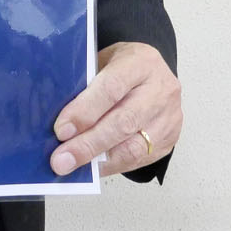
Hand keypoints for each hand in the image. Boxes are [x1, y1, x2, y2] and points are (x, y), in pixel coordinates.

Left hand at [49, 41, 180, 176]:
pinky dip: (111, 165)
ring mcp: (168, 117)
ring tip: (73, 167)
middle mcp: (160, 89)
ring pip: (133, 147)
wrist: (155, 73)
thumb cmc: (122, 67)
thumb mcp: (103, 62)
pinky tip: (92, 168)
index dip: (85, 111)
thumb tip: (60, 120)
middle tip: (62, 160)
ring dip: (99, 160)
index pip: (112, 88)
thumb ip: (86, 85)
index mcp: (141, 62)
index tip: (62, 130)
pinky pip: (139, 159)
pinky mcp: (169, 139)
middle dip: (88, 144)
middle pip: (123, 122)